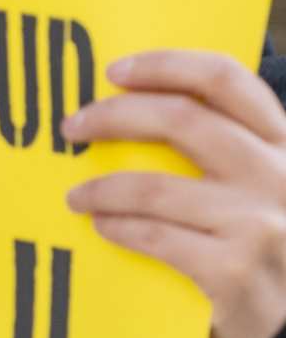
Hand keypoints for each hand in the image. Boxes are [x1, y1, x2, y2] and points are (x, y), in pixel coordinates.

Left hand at [64, 50, 285, 337]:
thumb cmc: (264, 257)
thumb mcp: (262, 195)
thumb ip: (224, 156)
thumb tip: (134, 110)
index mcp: (285, 146)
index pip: (227, 80)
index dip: (166, 65)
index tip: (113, 71)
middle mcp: (280, 176)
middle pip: (182, 120)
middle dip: (114, 116)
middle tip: (72, 126)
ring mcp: (261, 224)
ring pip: (155, 185)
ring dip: (100, 186)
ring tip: (75, 196)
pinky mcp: (234, 272)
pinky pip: (154, 237)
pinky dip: (116, 227)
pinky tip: (99, 227)